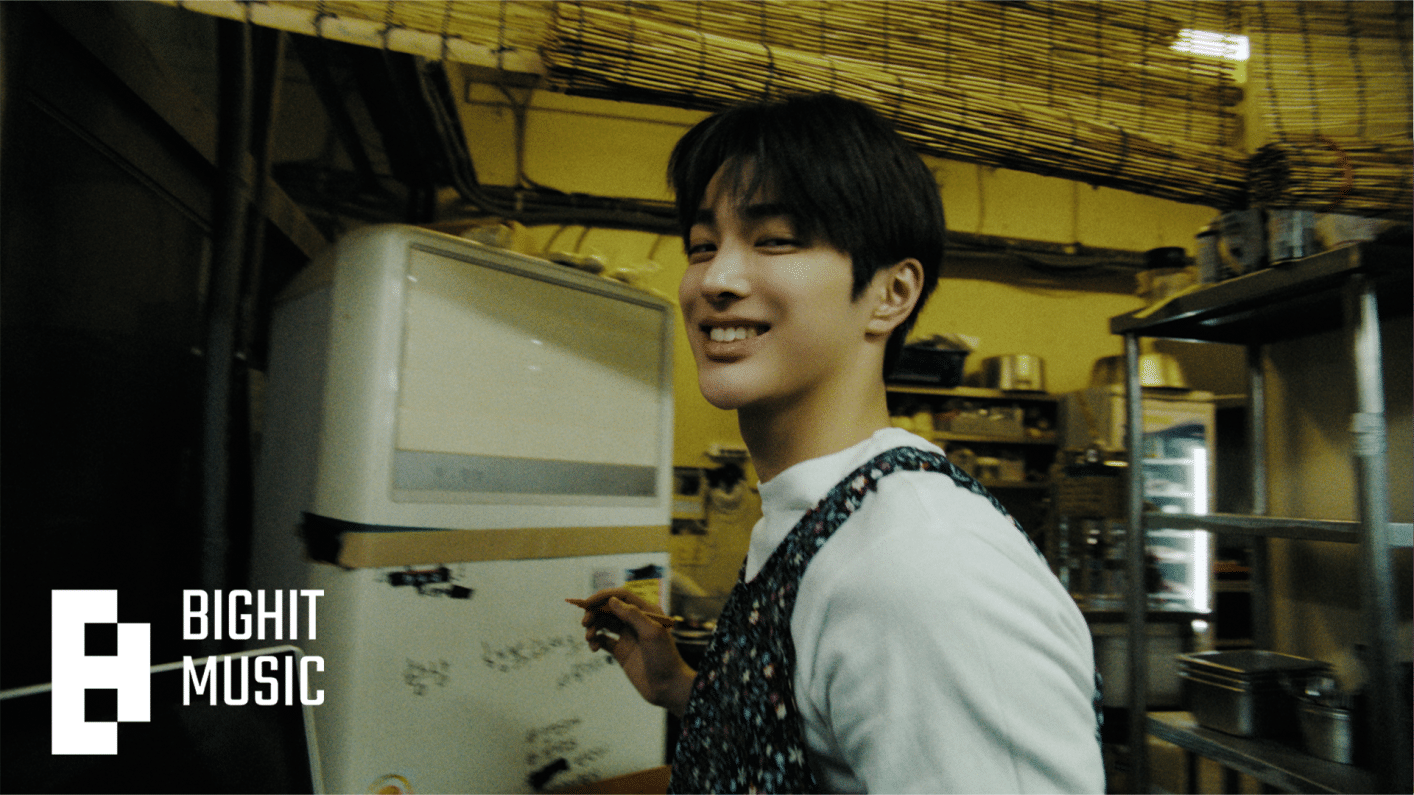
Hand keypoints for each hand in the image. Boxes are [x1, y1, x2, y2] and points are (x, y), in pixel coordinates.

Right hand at [567, 588, 695, 715]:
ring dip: (593, 627)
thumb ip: (633, 615)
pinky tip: (593, 647)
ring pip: (604, 624)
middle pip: (610, 609)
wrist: (668, 688)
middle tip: (585, 622)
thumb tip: (612, 600)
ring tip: (589, 637)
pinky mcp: (621, 652)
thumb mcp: (652, 633)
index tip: (587, 603)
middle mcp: (636, 622)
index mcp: (646, 612)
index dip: (603, 596)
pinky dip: (596, 641)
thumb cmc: (665, 658)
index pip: (622, 596)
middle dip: (595, 612)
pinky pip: (604, 640)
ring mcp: (628, 636)